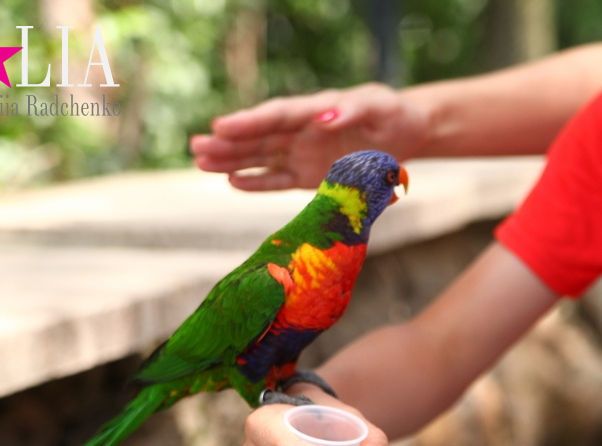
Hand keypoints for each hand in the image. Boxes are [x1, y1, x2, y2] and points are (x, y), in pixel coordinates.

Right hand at [190, 83, 429, 190]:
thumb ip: (354, 110)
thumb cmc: (392, 114)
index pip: (277, 115)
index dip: (249, 121)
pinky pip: (279, 180)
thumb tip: (325, 115)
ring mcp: (303, 153)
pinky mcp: (310, 175)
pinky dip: (257, 182)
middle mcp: (303, 131)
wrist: (407, 133)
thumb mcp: (379, 108)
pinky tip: (231, 182)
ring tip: (199, 161)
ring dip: (231, 160)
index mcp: (316, 110)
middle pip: (260, 136)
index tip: (220, 126)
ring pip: (261, 157)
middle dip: (228, 142)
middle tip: (195, 146)